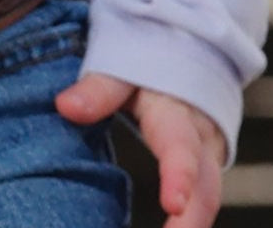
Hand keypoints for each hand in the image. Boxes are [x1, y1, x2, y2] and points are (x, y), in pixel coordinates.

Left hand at [57, 72, 225, 227]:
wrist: (184, 62)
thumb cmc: (146, 69)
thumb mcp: (122, 71)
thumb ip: (98, 90)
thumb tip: (65, 107)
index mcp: (177, 114)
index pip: (180, 147)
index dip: (178, 176)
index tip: (172, 205)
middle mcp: (201, 142)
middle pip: (205, 188)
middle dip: (191, 222)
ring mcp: (207, 161)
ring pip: (207, 200)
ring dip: (190, 227)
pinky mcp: (204, 173)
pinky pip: (200, 203)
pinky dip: (186, 223)